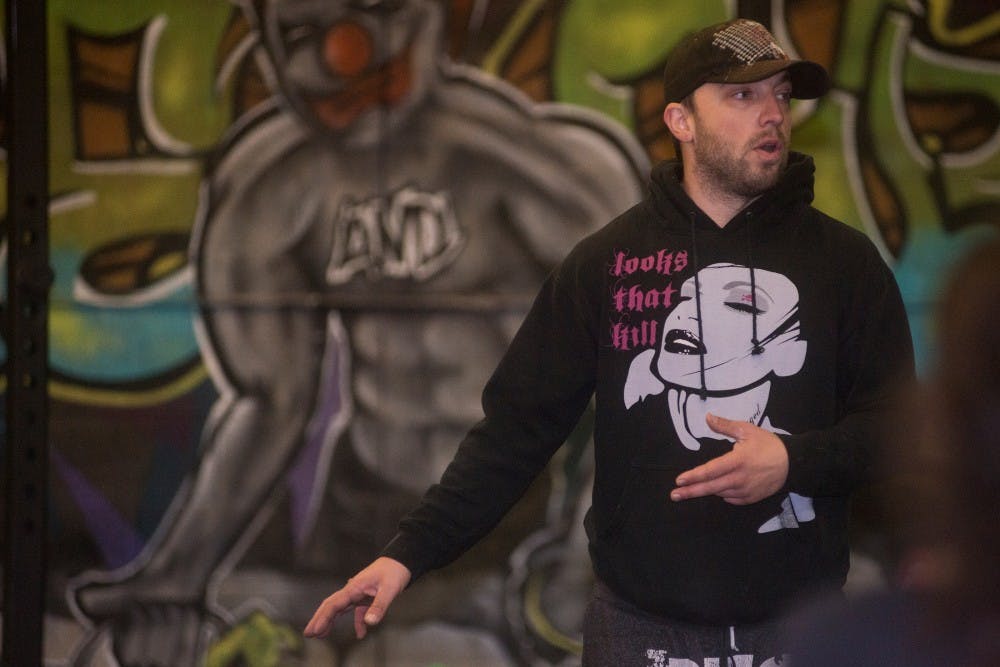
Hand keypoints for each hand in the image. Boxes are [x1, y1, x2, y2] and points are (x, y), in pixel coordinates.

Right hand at [303, 557, 410, 639]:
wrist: (402, 560)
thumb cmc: (395, 571)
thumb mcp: (389, 590)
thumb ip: (379, 606)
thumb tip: (370, 623)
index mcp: (354, 587)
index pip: (334, 604)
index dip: (323, 618)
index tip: (315, 630)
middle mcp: (353, 590)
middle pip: (332, 606)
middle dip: (319, 619)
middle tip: (308, 633)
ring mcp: (358, 593)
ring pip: (340, 609)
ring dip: (331, 621)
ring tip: (321, 635)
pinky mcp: (366, 596)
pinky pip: (357, 611)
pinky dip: (358, 622)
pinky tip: (360, 634)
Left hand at [670, 413, 787, 504]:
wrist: (792, 463)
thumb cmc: (768, 444)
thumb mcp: (747, 430)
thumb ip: (724, 426)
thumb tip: (707, 417)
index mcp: (737, 461)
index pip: (710, 471)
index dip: (693, 476)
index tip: (679, 480)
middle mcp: (740, 479)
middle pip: (711, 487)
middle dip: (691, 492)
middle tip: (674, 495)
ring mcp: (746, 491)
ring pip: (720, 493)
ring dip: (707, 490)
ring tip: (693, 489)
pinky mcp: (751, 498)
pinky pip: (731, 499)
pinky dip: (723, 494)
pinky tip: (718, 489)